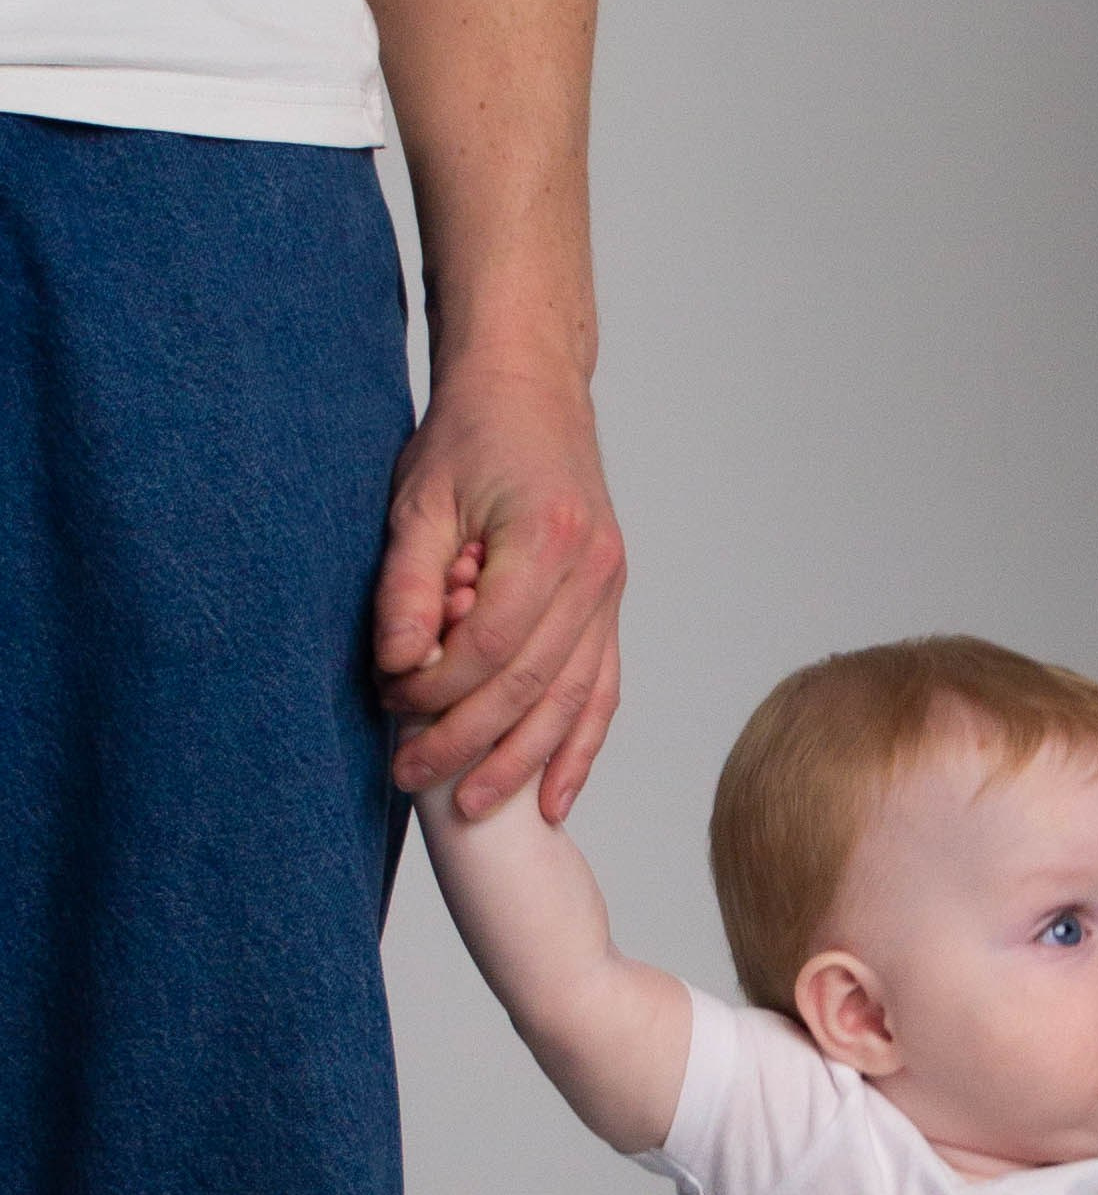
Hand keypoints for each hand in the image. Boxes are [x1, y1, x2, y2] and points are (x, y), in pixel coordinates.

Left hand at [377, 357, 625, 822]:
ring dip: (522, 765)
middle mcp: (591, 574)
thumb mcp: (418, 497)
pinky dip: (578, 751)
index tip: (390, 700)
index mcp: (546, 540)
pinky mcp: (609, 611)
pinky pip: (601, 696)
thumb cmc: (469, 435)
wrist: (532, 388)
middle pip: (531, 687)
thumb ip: (409, 584)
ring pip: (570, 703)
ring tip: (474, 807)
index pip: (491, 646)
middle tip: (413, 779)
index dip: (437, 688)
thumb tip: (399, 665)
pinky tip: (553, 799)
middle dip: (469, 743)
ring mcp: (609, 596)